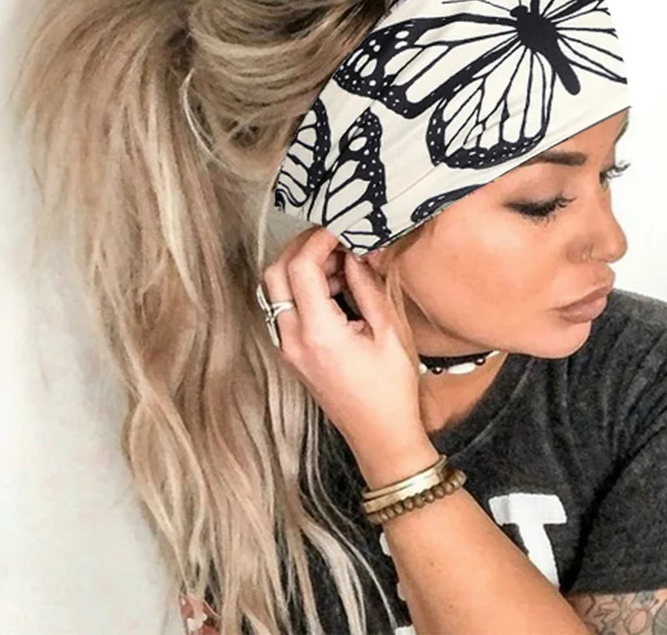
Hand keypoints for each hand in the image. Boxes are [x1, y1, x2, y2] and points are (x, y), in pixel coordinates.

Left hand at [260, 226, 433, 481]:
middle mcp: (293, 339)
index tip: (340, 227)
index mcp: (318, 332)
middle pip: (275, 272)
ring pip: (275, 289)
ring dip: (299, 267)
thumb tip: (355, 252)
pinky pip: (284, 307)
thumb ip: (367, 286)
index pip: (300, 266)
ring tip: (340, 263)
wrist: (380, 437)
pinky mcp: (291, 353)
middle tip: (335, 240)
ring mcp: (287, 348)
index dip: (318, 239)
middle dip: (301, 247)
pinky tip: (333, 286)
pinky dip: (301, 288)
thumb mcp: (389, 332)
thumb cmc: (391, 390)